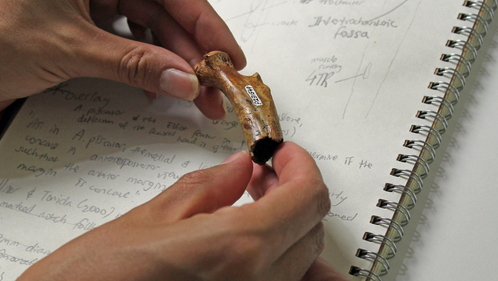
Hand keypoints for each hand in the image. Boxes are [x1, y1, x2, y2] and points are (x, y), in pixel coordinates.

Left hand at [0, 0, 244, 118]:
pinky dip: (145, 67)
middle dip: (192, 56)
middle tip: (214, 91)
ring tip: (192, 97)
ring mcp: (95, 0)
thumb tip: (183, 80)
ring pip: (151, 30)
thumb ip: (132, 63)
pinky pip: (129, 41)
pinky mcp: (88, 21)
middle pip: (165, 14)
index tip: (229, 58)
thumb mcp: (70, 48)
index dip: (206, 26)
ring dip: (173, 65)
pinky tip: (156, 88)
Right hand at [17, 142, 347, 280]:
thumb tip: (238, 168)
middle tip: (262, 175)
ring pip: (302, 261)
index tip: (282, 154)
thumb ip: (206, 189)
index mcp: (238, 249)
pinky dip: (285, 261)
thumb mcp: (149, 220)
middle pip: (311, 229)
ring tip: (257, 205)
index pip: (307, 199)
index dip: (301, 167)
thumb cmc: (91, 280)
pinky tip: (265, 246)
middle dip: (294, 192)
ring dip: (291, 225)